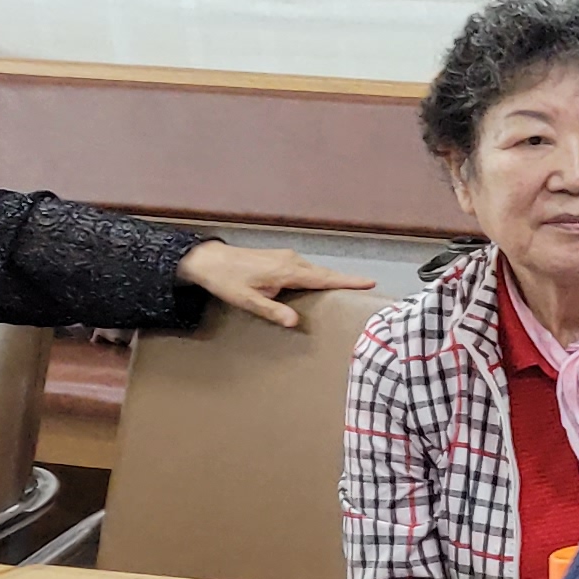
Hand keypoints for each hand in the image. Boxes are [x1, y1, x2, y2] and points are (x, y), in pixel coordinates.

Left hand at [176, 241, 369, 328]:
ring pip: (316, 269)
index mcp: (286, 272)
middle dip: (345, 279)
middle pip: (324, 272)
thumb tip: (294, 322)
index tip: (369, 282)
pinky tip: (319, 282)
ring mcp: (286, 256)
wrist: (208, 260)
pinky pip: (307, 267)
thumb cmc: (226, 281)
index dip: (347, 281)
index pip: (324, 278)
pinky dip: (318, 275)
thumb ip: (272, 311)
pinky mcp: (281, 257)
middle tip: (366, 286)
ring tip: (348, 287)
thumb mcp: (247, 300)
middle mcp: (291, 261)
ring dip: (331, 277)